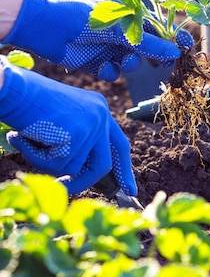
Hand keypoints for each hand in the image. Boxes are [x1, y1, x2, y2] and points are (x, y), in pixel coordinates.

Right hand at [0, 56, 136, 194]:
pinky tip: (25, 137)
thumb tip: (78, 174)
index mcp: (99, 108)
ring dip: (46, 163)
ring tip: (28, 140)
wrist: (12, 88)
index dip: (122, 168)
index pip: (118, 144)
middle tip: (64, 188)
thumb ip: (76, 141)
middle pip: (103, 163)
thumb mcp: (61, 121)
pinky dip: (37, 158)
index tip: (129, 188)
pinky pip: (57, 166)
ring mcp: (91, 124)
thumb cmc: (27, 104)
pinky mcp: (77, 135)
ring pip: (73, 168)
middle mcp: (101, 115)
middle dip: (84, 182)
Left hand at [2, 0, 192, 80]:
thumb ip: (148, 43)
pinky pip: (113, 73)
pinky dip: (111, 73)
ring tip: (125, 62)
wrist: (47, 28)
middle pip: (149, 47)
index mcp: (130, 14)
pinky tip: (103, 69)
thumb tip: (176, 54)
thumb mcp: (121, 29)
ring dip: (131, 64)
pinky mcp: (97, 63)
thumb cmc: (86, 18)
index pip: (160, 25)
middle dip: (156, 57)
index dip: (175, 37)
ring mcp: (110, 47)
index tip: (188, 47)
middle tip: (164, 67)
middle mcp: (123, 31)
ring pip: (133, 62)